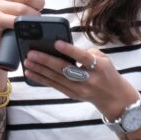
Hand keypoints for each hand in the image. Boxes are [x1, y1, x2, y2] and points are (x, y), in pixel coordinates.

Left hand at [22, 40, 137, 119]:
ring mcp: (79, 89)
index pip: (83, 57)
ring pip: (56, 79)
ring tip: (27, 62)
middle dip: (46, 60)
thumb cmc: (106, 73)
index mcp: (99, 67)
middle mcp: (89, 79)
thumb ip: (86, 52)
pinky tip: (31, 73)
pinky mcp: (72, 95)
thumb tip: (64, 48)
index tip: (56, 42)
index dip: (69, 50)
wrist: (113, 97)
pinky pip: (54, 86)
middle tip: (31, 53)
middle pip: (64, 69)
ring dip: (39, 70)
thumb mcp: (103, 59)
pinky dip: (41, 79)